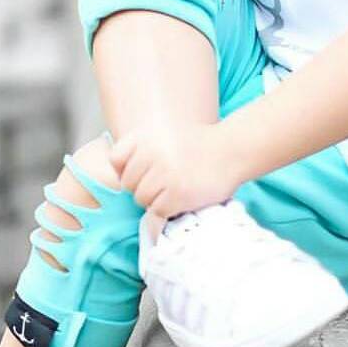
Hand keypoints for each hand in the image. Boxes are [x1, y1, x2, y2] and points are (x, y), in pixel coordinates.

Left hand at [107, 121, 239, 218]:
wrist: (231, 151)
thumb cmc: (197, 146)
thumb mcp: (164, 136)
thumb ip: (139, 151)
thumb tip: (117, 177)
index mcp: (146, 136)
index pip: (116, 160)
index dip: (127, 169)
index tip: (144, 170)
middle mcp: (152, 153)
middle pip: (128, 184)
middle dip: (144, 186)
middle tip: (166, 181)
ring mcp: (165, 174)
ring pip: (142, 199)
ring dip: (156, 199)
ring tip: (175, 189)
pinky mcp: (178, 193)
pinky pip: (158, 210)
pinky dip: (168, 208)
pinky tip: (183, 197)